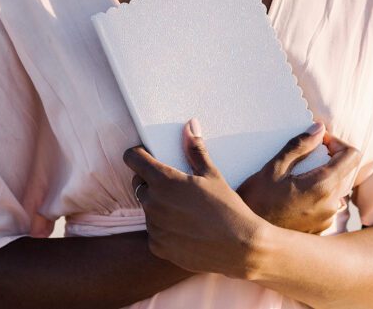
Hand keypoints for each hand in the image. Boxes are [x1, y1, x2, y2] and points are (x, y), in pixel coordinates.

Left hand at [123, 119, 269, 278]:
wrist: (239, 246)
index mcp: (164, 181)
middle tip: (174, 183)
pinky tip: (186, 227)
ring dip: (159, 204)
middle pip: (138, 183)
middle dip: (150, 179)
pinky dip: (164, 226)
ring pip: (148, 207)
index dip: (138, 154)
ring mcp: (153, 227)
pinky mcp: (157, 246)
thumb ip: (195, 150)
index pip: (133, 159)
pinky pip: (154, 230)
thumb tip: (190, 125)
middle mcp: (153, 203)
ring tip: (185, 208)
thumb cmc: (227, 207)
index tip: (146, 154)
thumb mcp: (213, 174)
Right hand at [236, 122, 361, 233]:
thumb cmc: (256, 201)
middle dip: (331, 158)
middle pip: (346, 171)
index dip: (338, 143)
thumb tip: (320, 129)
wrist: (246, 239)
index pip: (352, 156)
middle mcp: (331, 204)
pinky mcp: (321, 228)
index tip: (319, 142)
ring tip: (300, 175)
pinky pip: (329, 204)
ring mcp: (327, 218)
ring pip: (338, 188)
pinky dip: (320, 194)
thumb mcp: (273, 168)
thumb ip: (299, 146)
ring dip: (325, 177)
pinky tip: (297, 194)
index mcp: (322, 186)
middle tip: (307, 156)